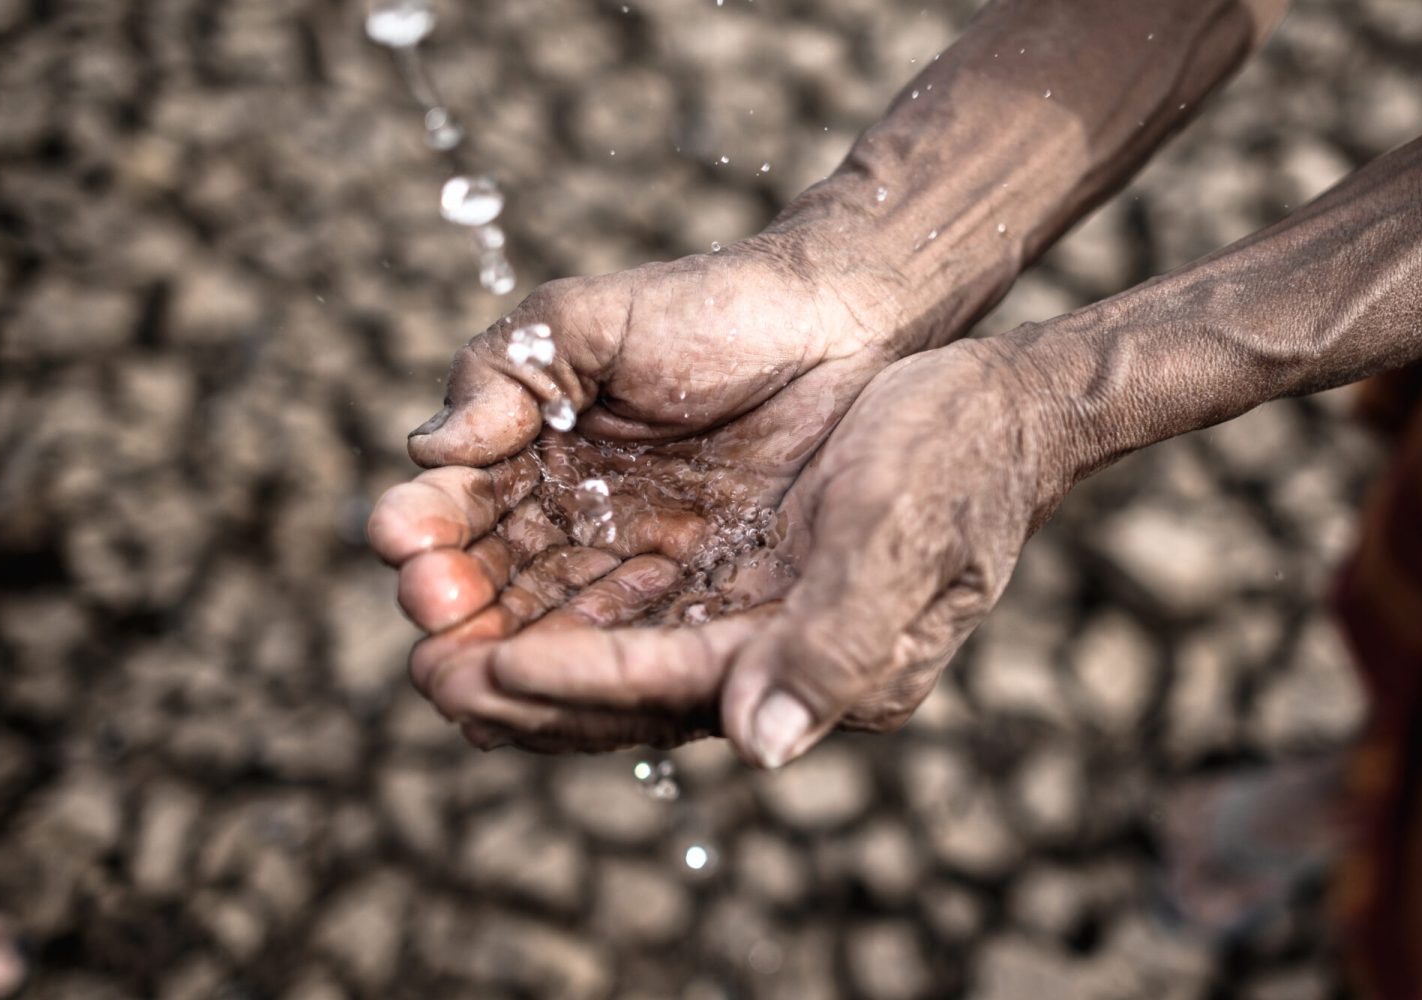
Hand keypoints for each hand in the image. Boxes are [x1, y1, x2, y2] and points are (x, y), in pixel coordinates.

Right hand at [367, 231, 920, 748]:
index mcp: (533, 465)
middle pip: (496, 597)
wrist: (843, 327)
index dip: (426, 531)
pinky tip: (565, 691)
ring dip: (513, 666)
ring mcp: (643, 578)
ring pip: (560, 641)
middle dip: (454, 617)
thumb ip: (507, 377)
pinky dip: (604, 682)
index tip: (402, 542)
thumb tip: (429, 448)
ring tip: (474, 681)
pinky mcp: (712, 610)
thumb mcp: (589, 324)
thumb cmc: (714, 309)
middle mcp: (577, 534)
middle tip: (430, 626)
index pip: (460, 514)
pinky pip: (651, 657)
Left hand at [471, 336, 1070, 764]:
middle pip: (628, 694)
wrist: (995, 408)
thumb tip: (757, 747)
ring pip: (618, 656)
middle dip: (525, 689)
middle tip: (426, 674)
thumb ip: (835, 648)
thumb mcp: (903, 538)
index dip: (577, 681)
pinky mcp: (744, 578)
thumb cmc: (956, 461)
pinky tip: (508, 598)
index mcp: (817, 662)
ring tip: (439, 641)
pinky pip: (637, 614)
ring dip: (528, 652)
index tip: (485, 667)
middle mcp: (777, 660)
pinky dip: (566, 611)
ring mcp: (756, 618)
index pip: (671, 686)